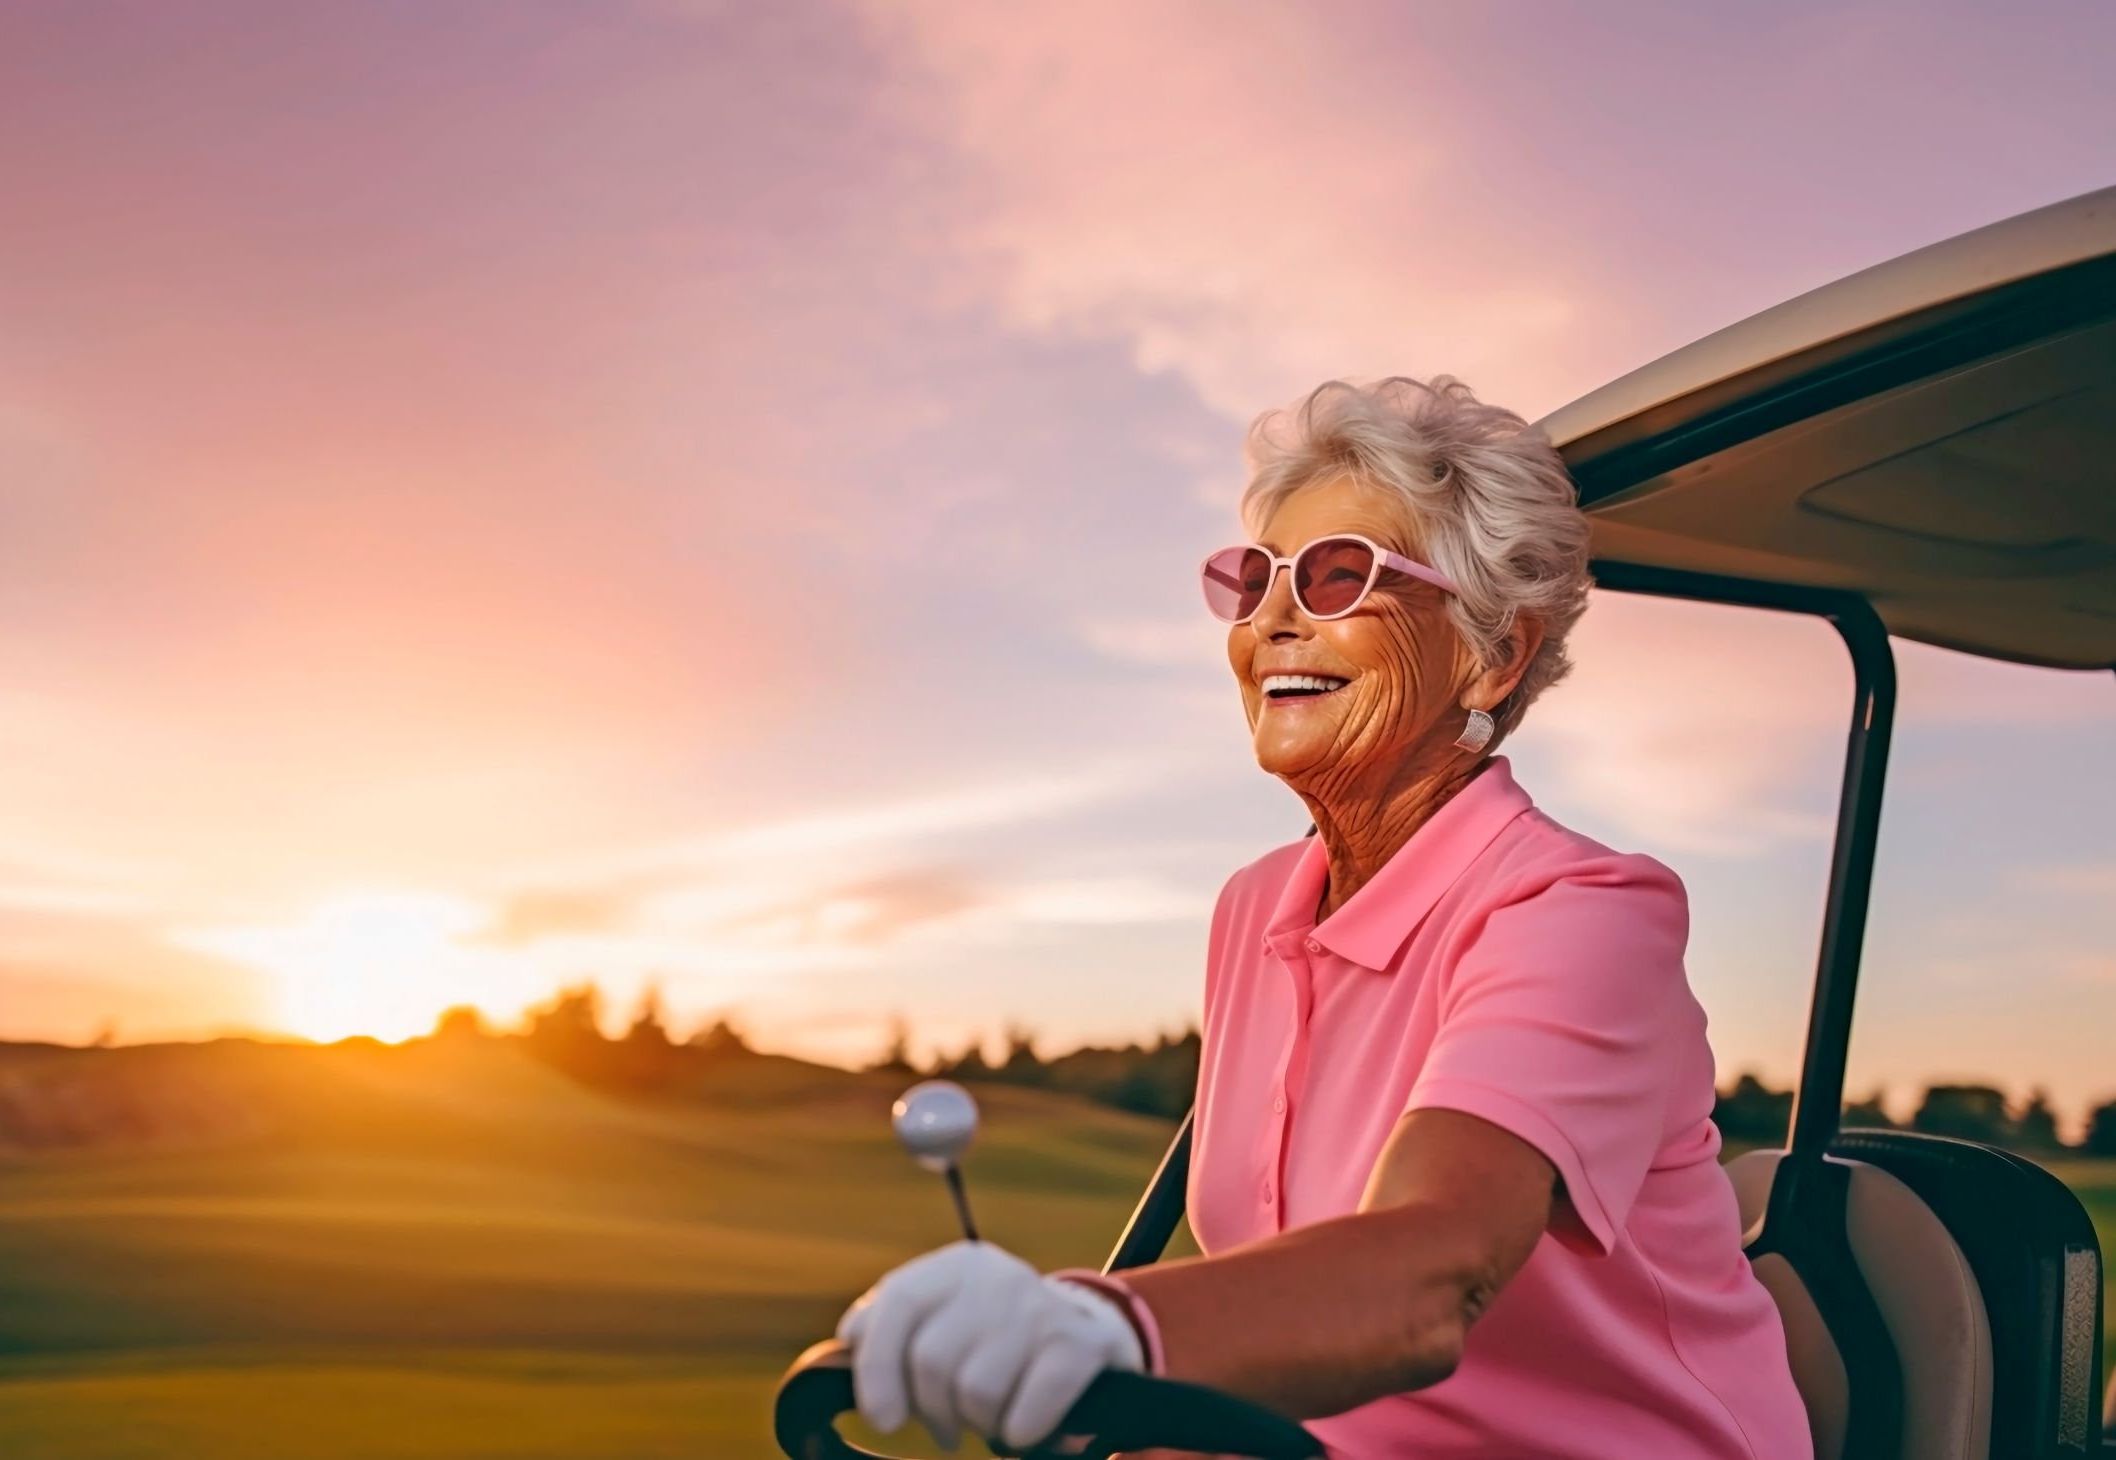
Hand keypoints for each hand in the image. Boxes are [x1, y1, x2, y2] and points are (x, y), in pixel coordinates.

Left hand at [835, 1239, 1143, 1451]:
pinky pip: (1025, 1413)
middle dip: (934, 1409)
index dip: (878, 1365)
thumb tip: (841, 1343)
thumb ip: (888, 1328)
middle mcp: (998, 1276)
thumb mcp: (943, 1319)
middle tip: (950, 1425)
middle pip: (933, 1360)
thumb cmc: (993, 1342)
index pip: (899, 1301)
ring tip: (992, 1417)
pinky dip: (1019, 1433)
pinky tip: (1025, 1427)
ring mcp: (1041, 1307)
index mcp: (955, 1267)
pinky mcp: (1079, 1347)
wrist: (1089, 1337)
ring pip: (976, 1391)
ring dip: (980, 1422)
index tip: (883, 1418)